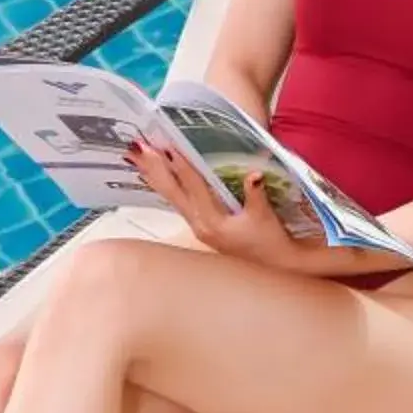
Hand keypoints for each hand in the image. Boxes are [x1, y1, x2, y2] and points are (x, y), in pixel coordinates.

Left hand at [128, 142, 306, 271]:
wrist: (274, 265)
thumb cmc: (270, 242)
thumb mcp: (264, 216)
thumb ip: (256, 194)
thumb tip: (253, 174)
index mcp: (213, 221)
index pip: (194, 187)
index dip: (182, 165)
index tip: (169, 146)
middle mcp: (199, 224)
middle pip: (173, 191)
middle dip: (156, 168)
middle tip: (140, 147)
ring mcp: (197, 226)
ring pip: (171, 196)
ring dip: (156, 175)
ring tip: (139, 156)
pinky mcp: (200, 226)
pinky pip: (177, 202)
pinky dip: (166, 185)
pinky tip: (156, 175)